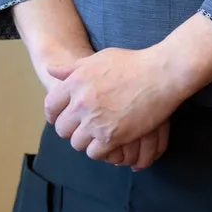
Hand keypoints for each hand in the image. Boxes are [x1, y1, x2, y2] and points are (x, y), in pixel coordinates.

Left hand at [43, 47, 182, 161]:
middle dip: (71, 130)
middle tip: (83, 129)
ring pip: (77, 143)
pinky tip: (108, 143)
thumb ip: (72, 68)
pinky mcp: (111, 136)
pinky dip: (100, 151)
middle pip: (62, 128)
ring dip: (86, 141)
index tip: (61, 118)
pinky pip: (94, 153)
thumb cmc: (132, 63)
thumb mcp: (98, 59)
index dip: (54, 115)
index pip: (51, 105)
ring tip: (97, 136)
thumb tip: (51, 70)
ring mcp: (96, 120)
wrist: (159, 74)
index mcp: (76, 82)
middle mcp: (81, 102)